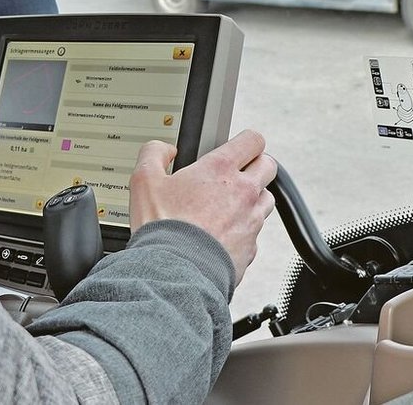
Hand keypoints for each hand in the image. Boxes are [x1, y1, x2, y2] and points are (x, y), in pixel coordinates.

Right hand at [128, 129, 276, 285]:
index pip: (253, 140)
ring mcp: (251, 221)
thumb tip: (164, 149)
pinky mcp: (252, 247)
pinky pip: (255, 232)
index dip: (246, 140)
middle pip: (268, 166)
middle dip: (256, 166)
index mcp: (220, 169)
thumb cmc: (162, 228)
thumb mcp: (144, 181)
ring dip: (252, 199)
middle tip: (236, 174)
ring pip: (266, 200)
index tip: (238, 147)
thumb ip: (153, 154)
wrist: (174, 274)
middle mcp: (243, 192)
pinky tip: (222, 235)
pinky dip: (243, 231)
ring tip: (227, 206)